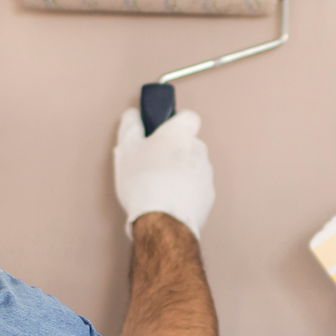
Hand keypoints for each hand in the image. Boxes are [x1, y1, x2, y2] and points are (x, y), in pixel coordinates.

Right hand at [113, 107, 214, 236]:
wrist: (163, 220)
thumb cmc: (143, 182)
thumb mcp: (126, 149)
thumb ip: (130, 127)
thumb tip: (133, 115)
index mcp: (180, 134)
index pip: (188, 118)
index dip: (176, 124)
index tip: (163, 133)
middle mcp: (198, 150)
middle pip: (189, 145)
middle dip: (175, 153)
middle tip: (154, 165)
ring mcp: (206, 174)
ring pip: (194, 168)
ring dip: (181, 174)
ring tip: (160, 188)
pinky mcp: (208, 196)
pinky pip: (197, 189)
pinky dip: (186, 193)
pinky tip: (169, 202)